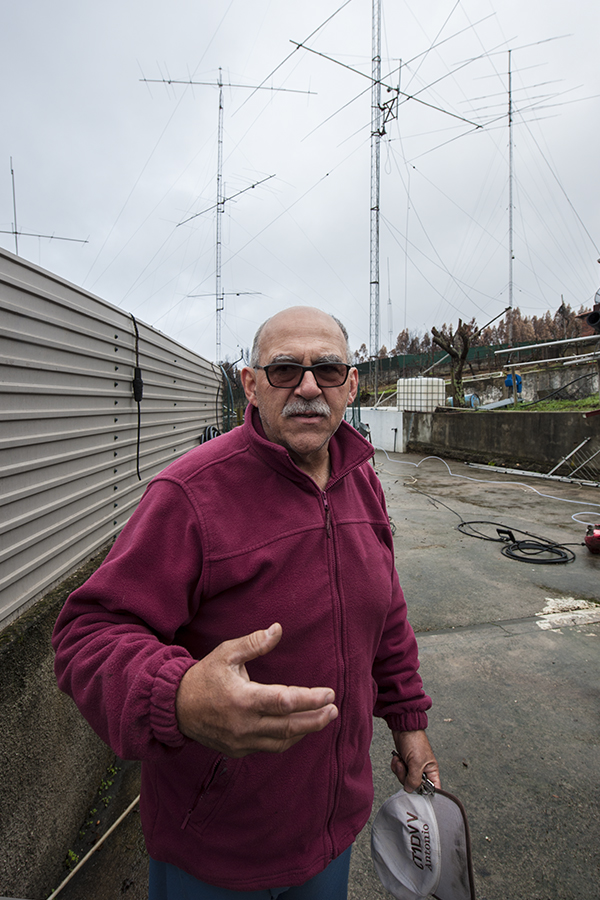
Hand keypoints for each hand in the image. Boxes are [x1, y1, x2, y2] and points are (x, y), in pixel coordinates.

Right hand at [175, 623, 337, 756]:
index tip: (329, 693)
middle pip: (289, 726)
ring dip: (305, 731)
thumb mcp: (226, 653)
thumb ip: (254, 643)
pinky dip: (287, 739)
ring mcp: (240, 741)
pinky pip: (268, 747)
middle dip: (316, 718)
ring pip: (282, 741)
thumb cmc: (204, 676)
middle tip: (334, 709)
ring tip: (323, 719)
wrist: (175, 707)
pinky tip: (298, 728)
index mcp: (243, 699)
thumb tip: (278, 629)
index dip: (311, 699)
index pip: (285, 702)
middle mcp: (244, 724)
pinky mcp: (237, 750)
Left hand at [391, 729, 440, 791]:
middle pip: (415, 786)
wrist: (403, 728)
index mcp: (431, 771)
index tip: (417, 792)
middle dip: (406, 778)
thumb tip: (410, 790)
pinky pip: (399, 772)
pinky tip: (397, 758)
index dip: (426, 794)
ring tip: (401, 760)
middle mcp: (423, 771)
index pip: (433, 789)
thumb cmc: (415, 741)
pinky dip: (396, 766)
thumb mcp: (416, 763)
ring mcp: (413, 767)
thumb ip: (414, 780)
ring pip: (405, 779)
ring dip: (400, 770)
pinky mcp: (405, 763)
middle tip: (405, 768)